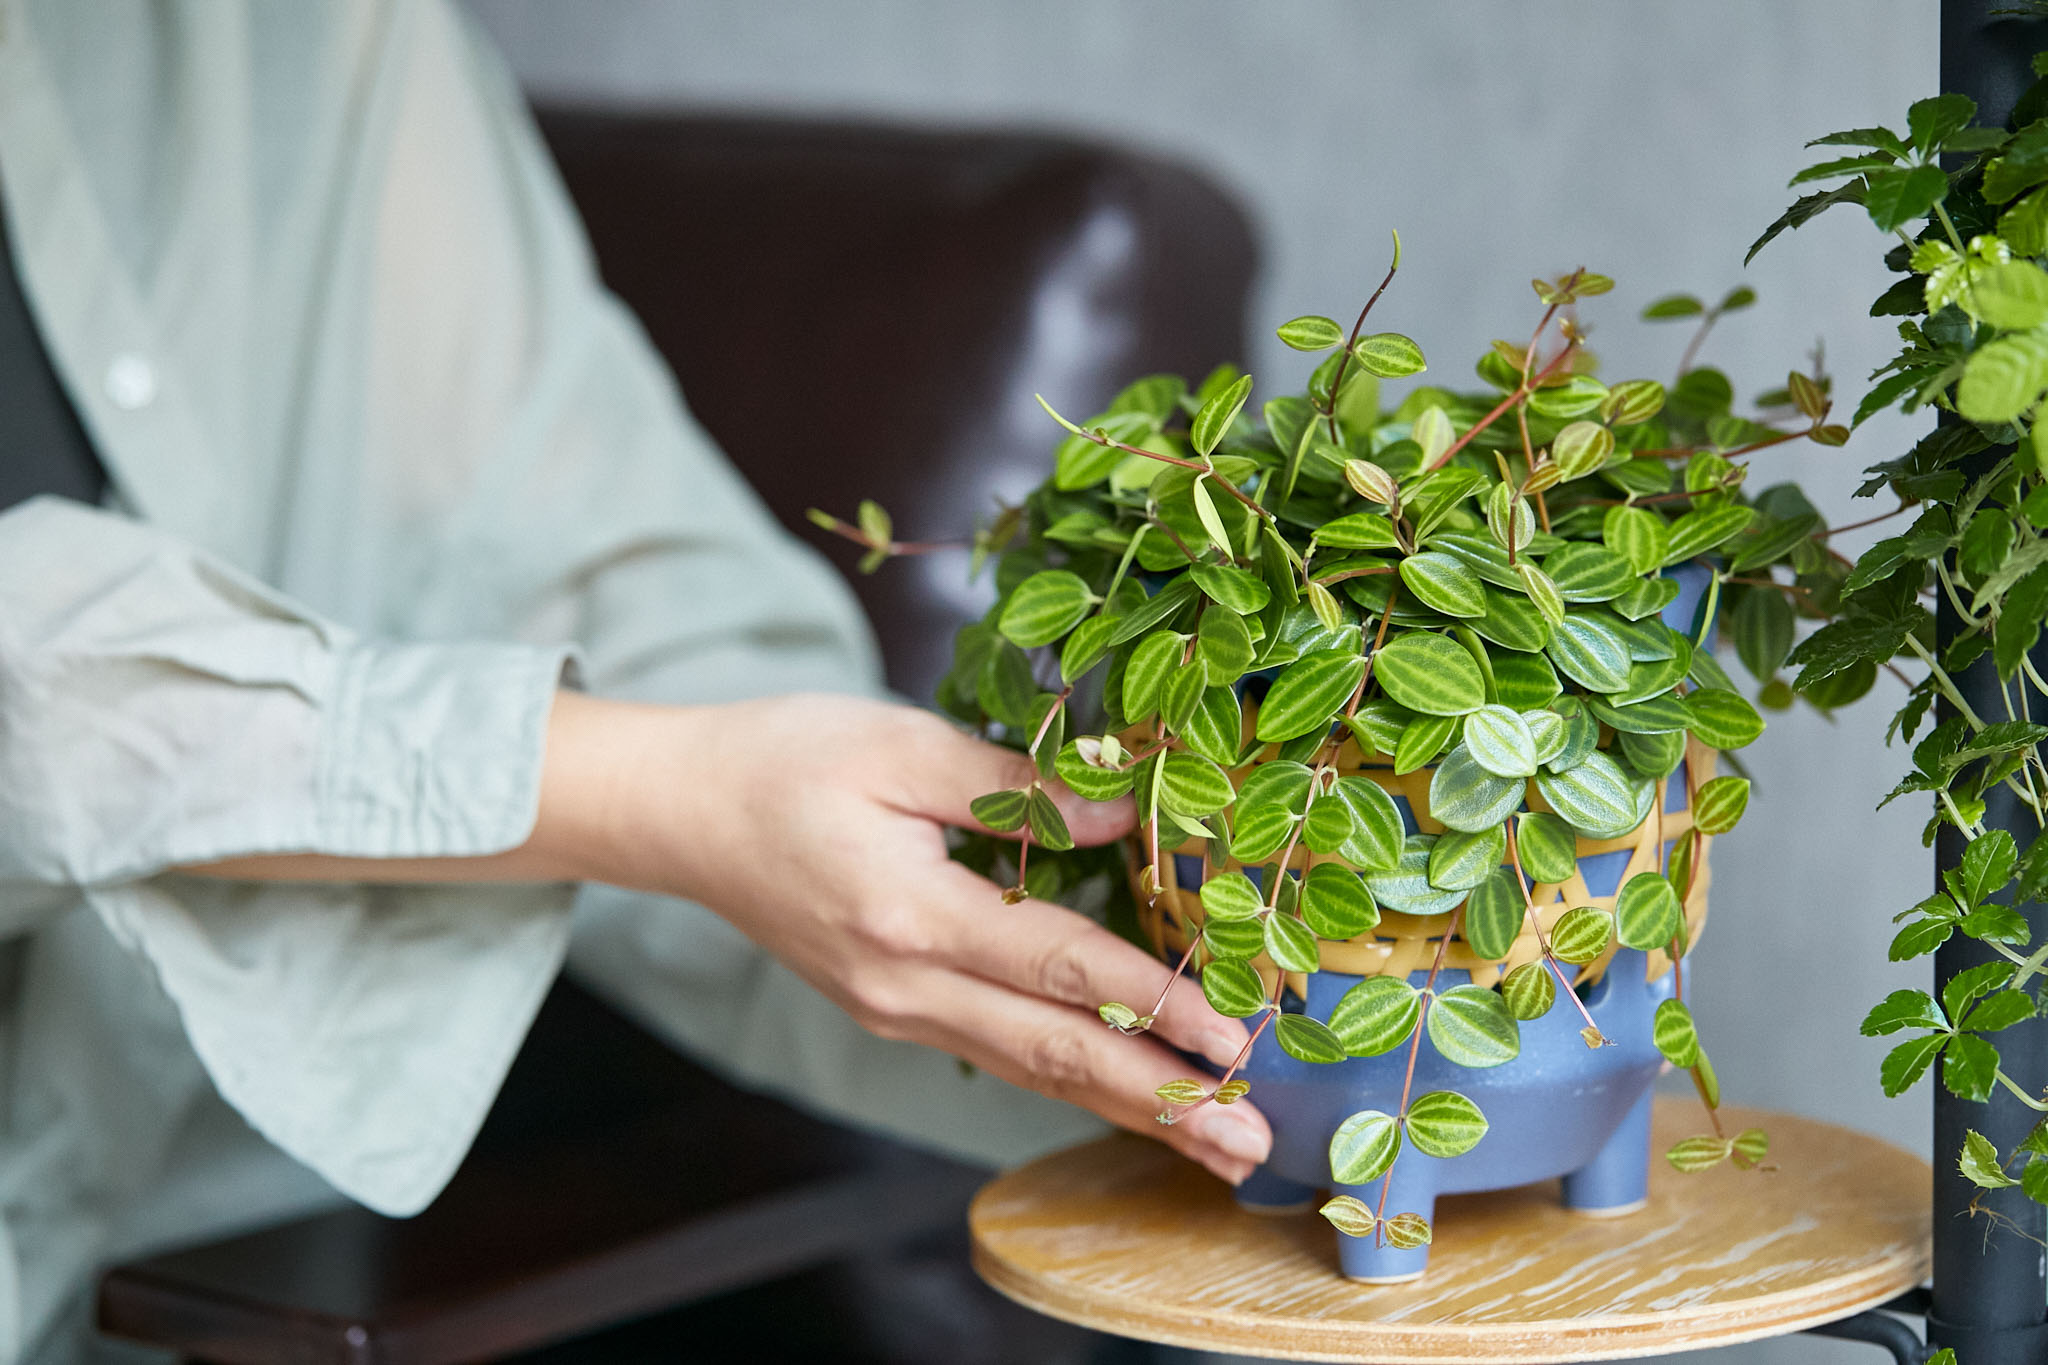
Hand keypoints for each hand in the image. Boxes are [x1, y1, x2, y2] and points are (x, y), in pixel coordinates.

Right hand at [555, 690, 1273, 1182]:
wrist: (684, 814)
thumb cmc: (787, 760)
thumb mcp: (900, 744)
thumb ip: (1014, 787)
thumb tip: (1125, 812)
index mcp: (909, 915)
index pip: (1056, 968)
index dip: (1150, 1003)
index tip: (1230, 1036)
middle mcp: (905, 987)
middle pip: (1055, 1054)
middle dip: (1163, 1101)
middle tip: (1251, 1141)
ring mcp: (896, 1012)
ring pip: (1033, 1072)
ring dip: (1131, 1110)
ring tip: (1214, 1147)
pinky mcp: (894, 1011)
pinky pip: (1002, 1058)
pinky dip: (1075, 1084)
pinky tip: (1129, 1100)